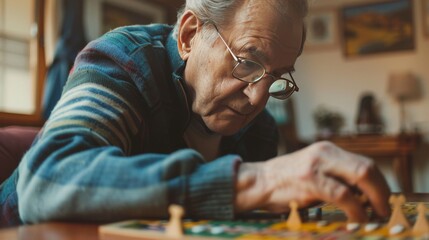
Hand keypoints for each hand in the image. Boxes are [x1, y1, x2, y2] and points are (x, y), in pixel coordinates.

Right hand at [235, 141, 390, 221]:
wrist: (258, 181)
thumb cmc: (286, 181)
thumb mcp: (314, 171)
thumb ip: (336, 176)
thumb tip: (364, 195)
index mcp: (327, 149)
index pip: (364, 163)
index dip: (380, 183)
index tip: (384, 200)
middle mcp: (324, 152)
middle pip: (367, 168)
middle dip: (382, 191)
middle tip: (385, 210)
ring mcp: (317, 164)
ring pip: (360, 177)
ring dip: (374, 200)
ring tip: (376, 215)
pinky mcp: (309, 179)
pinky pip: (343, 195)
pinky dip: (356, 209)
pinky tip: (358, 218)